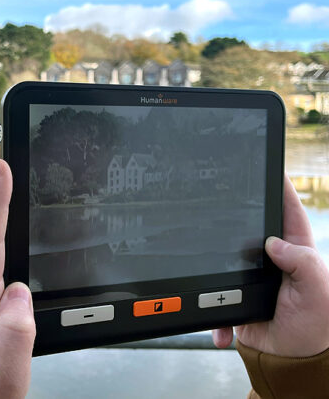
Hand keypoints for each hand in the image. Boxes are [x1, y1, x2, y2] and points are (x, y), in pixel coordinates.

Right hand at [213, 174, 328, 356]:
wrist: (290, 362)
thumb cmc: (314, 329)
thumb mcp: (317, 292)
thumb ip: (303, 263)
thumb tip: (275, 243)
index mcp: (297, 251)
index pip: (289, 211)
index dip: (280, 188)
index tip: (268, 168)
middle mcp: (272, 259)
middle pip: (250, 228)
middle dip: (236, 221)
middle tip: (222, 210)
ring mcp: (250, 276)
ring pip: (226, 257)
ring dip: (216, 268)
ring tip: (216, 278)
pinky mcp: (234, 295)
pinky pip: (214, 293)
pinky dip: (212, 308)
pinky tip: (222, 321)